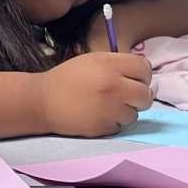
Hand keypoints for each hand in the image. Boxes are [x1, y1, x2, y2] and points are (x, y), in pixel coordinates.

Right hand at [35, 52, 152, 137]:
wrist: (42, 101)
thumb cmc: (67, 78)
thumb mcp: (92, 60)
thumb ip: (118, 65)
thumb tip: (141, 77)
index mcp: (110, 65)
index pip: (145, 68)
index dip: (141, 75)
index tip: (133, 79)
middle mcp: (114, 86)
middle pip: (146, 95)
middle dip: (138, 96)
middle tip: (125, 96)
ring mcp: (110, 109)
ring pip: (134, 114)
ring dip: (124, 111)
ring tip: (106, 106)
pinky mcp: (104, 127)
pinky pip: (120, 126)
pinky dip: (112, 122)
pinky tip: (97, 115)